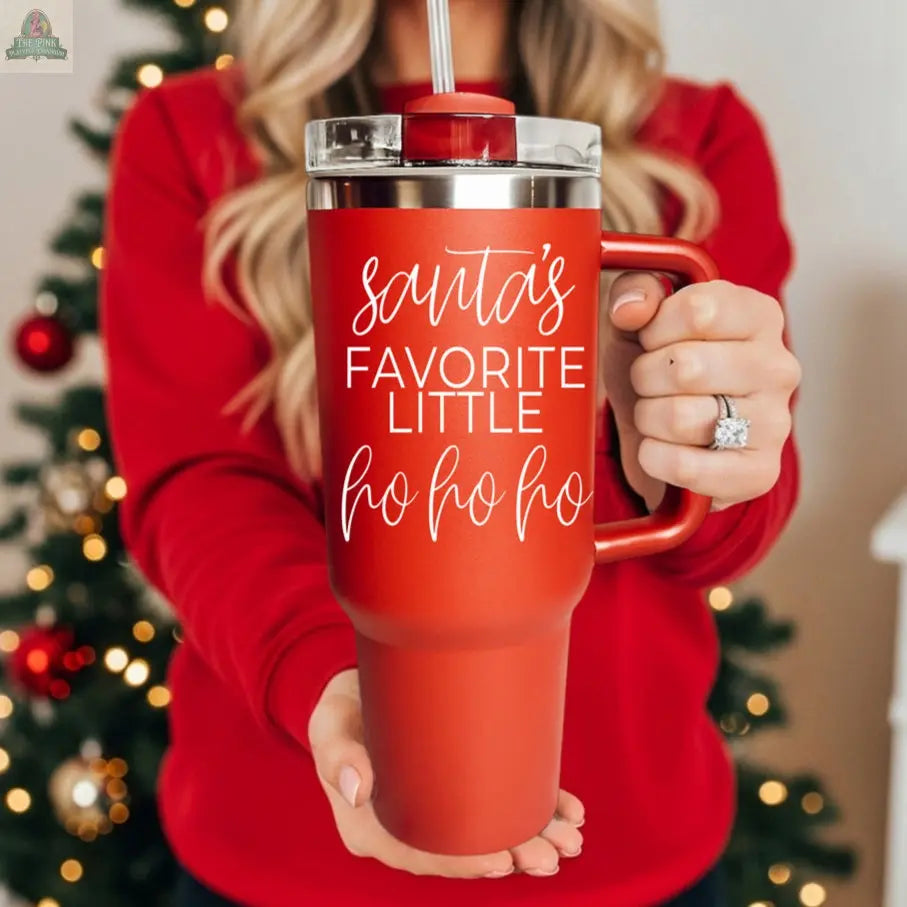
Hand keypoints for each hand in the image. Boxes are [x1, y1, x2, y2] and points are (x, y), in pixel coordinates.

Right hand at [308, 669, 583, 878]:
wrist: (356, 692)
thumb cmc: (339, 712)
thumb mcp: (329, 727)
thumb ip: (338, 755)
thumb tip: (355, 788)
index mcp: (377, 828)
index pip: (423, 857)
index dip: (462, 864)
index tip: (500, 862)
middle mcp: (412, 826)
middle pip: (465, 850)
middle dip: (511, 855)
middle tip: (551, 854)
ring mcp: (439, 808)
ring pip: (489, 831)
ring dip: (532, 837)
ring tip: (570, 839)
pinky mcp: (459, 783)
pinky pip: (500, 803)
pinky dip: (535, 807)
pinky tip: (567, 810)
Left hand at [602, 273, 800, 511]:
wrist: (664, 437)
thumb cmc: (657, 369)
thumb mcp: (638, 322)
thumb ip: (635, 294)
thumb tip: (632, 308)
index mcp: (759, 315)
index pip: (697, 310)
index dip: (655, 329)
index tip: (652, 340)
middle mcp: (779, 366)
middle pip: (685, 366)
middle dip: (645, 377)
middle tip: (651, 383)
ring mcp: (775, 423)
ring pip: (680, 417)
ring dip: (648, 418)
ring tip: (658, 414)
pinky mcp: (759, 472)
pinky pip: (686, 466)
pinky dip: (655, 459)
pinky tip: (662, 449)